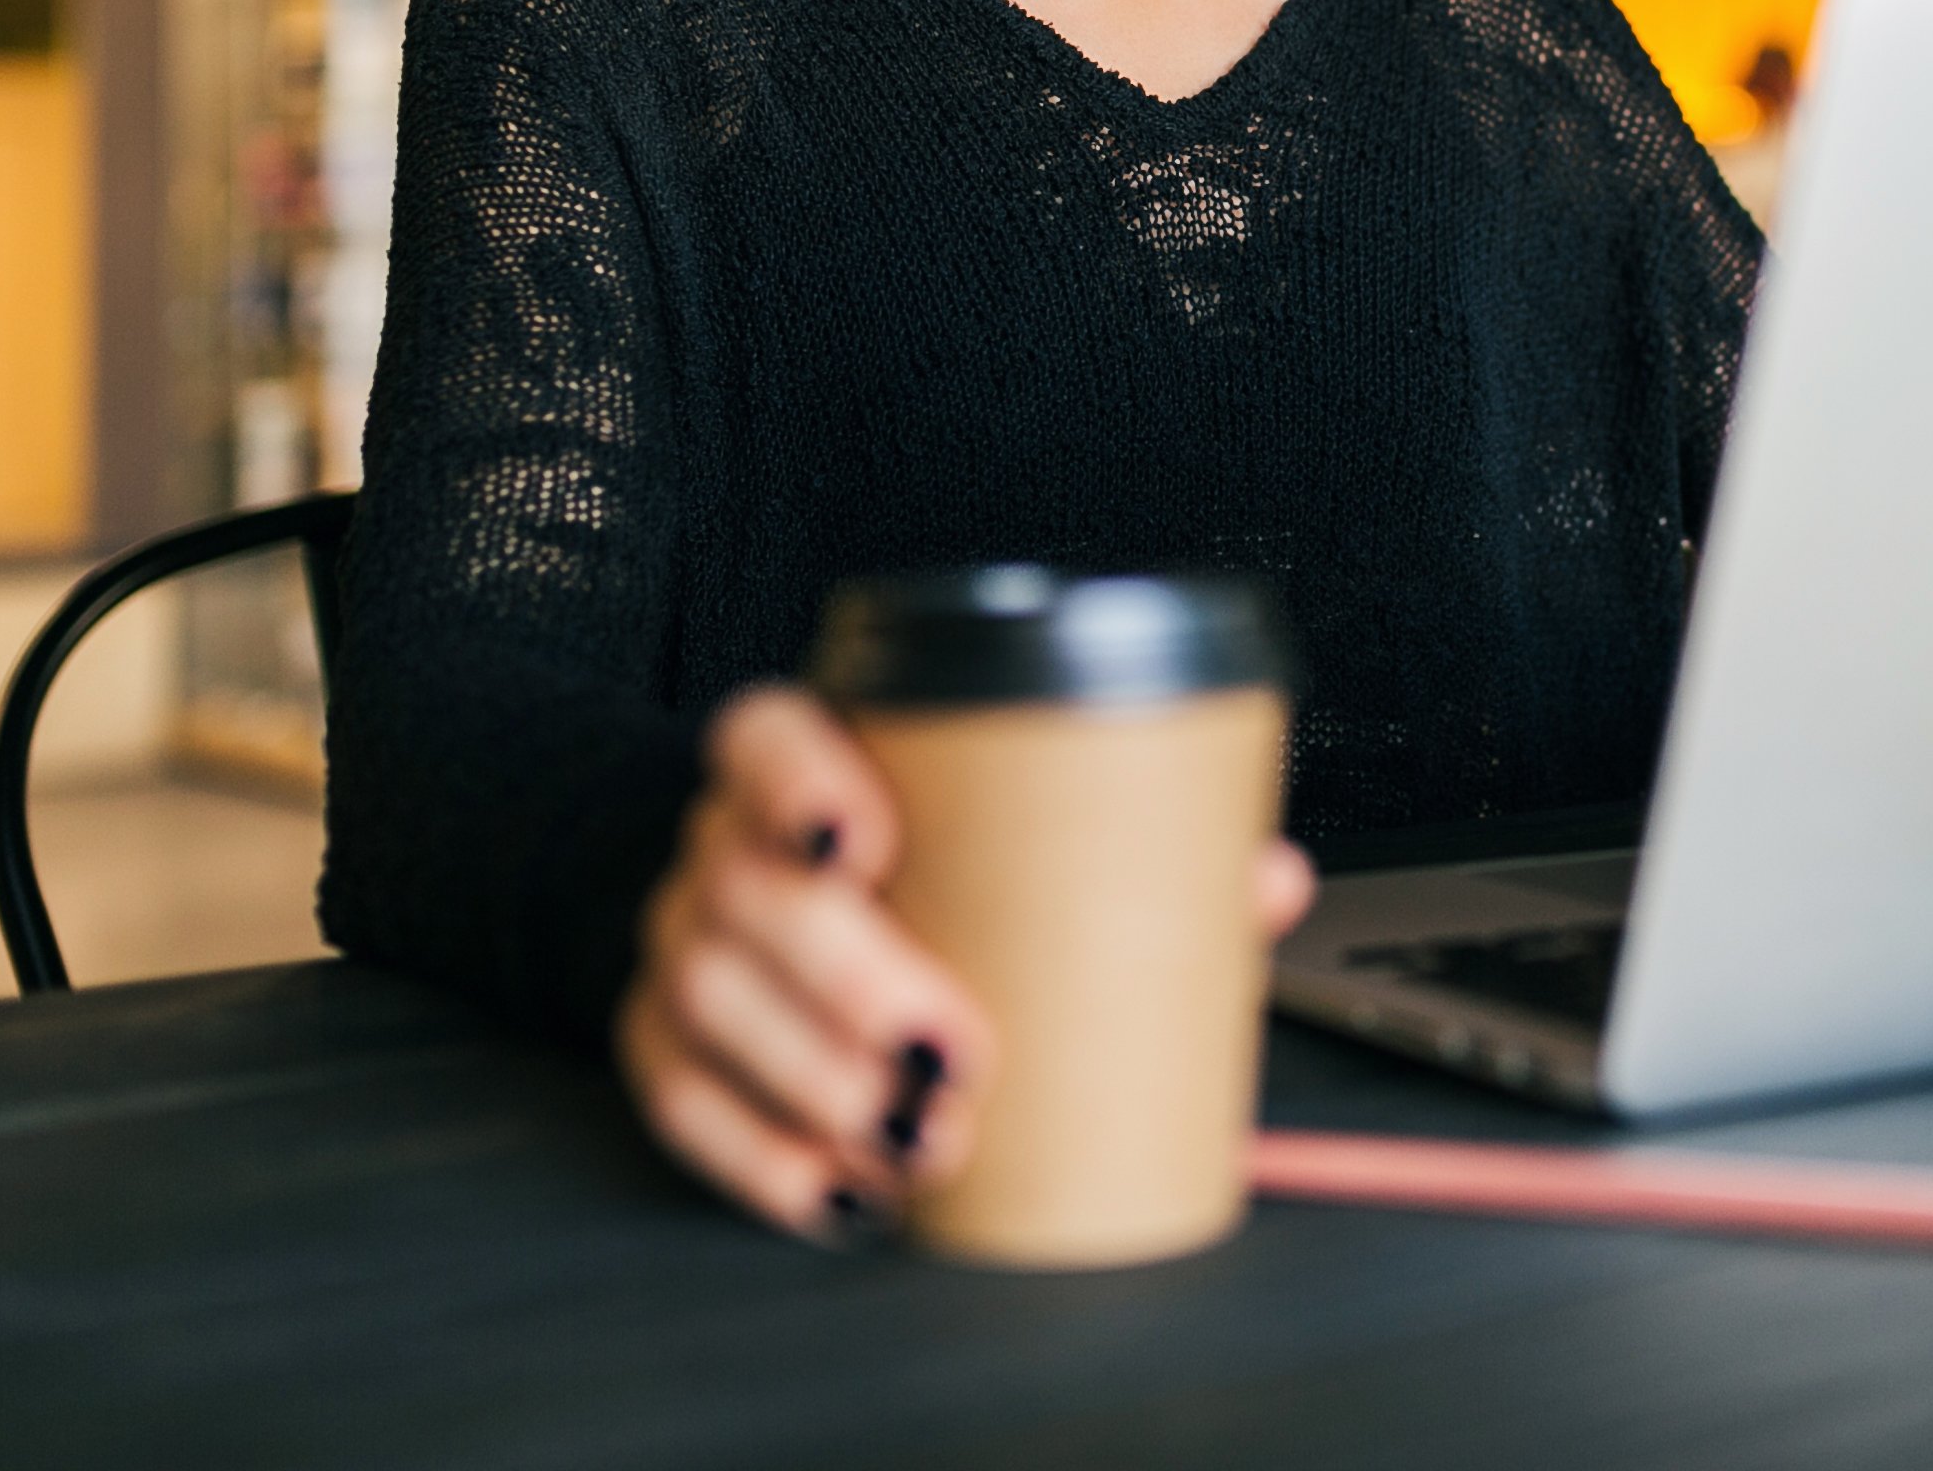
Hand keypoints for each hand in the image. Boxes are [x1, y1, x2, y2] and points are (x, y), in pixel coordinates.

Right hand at [617, 684, 1317, 1238]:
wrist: (803, 914)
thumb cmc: (934, 870)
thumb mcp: (1021, 837)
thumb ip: (1135, 850)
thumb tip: (1267, 881)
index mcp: (803, 763)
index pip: (762, 737)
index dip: (795, 781)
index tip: (863, 838)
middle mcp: (725, 846)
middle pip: (748, 893)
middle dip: (846, 982)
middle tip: (950, 1054)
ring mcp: (685, 946)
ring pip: (709, 1004)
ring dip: (814, 1086)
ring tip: (919, 1143)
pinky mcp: (664, 1046)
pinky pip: (685, 1103)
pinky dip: (765, 1160)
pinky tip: (846, 1194)